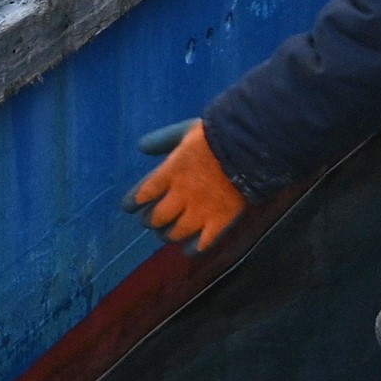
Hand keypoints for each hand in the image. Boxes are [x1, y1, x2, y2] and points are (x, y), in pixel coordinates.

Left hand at [129, 117, 247, 251]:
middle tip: (150, 220)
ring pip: (175, 233)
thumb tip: (141, 146)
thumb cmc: (216, 136)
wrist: (250, 148)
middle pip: (156, 218)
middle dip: (150, 220)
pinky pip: (202, 244)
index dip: (132, 203)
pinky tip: (188, 249)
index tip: (130, 207)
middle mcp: (181, 196)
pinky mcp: (220, 222)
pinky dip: (192, 249)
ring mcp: (200, 212)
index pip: (142, 195)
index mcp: (170, 173)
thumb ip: (162, 139)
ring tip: (167, 233)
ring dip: (167, 235)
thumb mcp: (185, 130)